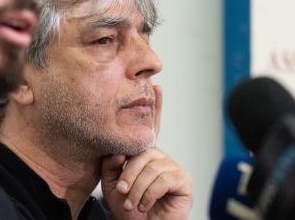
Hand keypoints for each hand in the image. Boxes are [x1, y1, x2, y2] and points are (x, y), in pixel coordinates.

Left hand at [100, 85, 192, 219]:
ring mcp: (172, 168)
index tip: (156, 87)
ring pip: (150, 167)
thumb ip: (112, 164)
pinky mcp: (182, 181)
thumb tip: (119, 152)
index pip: (150, 128)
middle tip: (124, 191)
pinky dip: (149, 193)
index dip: (155, 107)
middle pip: (142, 152)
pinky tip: (147, 204)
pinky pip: (162, 178)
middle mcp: (160, 158)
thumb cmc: (128, 209)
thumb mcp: (112, 183)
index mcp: (144, 156)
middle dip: (129, 174)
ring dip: (137, 188)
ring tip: (134, 202)